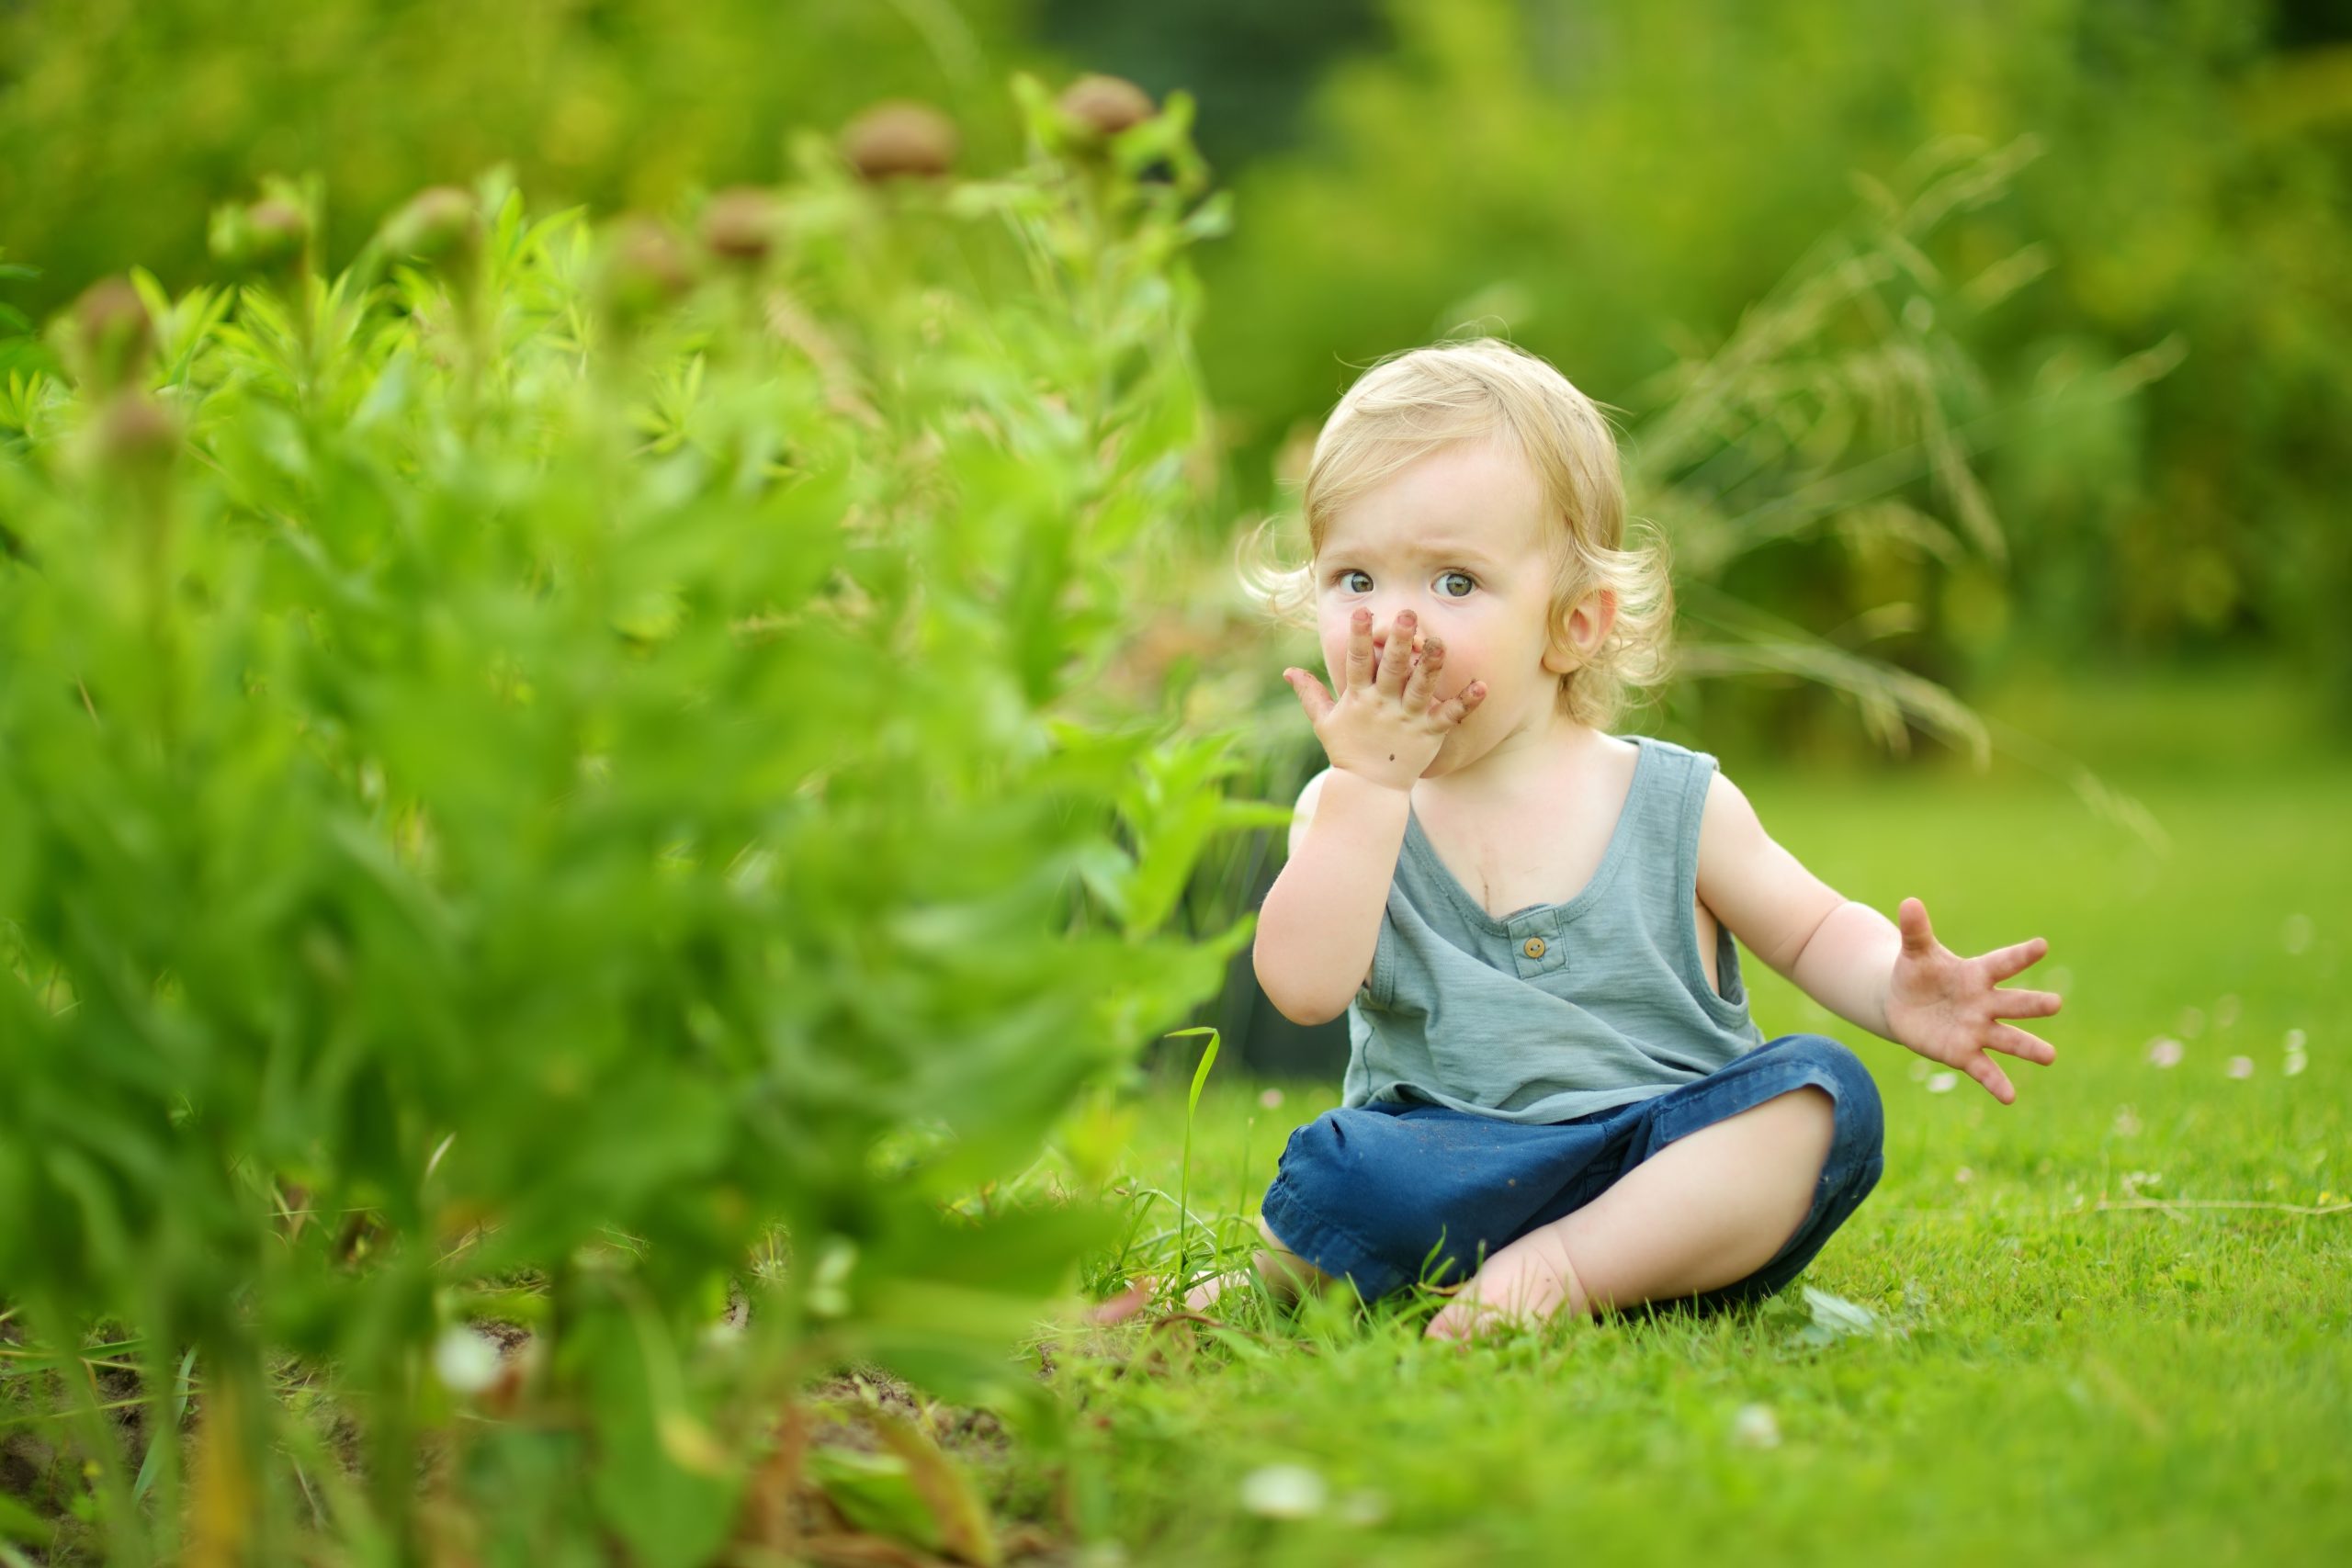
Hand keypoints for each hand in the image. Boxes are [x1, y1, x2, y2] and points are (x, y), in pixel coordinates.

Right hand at [1282, 607, 1485, 791]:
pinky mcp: (1429, 735)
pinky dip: (1466, 702)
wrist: (1368, 790)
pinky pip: (1450, 716)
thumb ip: (1309, 694)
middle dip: (1399, 641)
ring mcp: (1407, 720)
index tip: (1363, 611)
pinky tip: (1482, 686)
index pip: (1357, 662)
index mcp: (1358, 699)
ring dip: (1431, 666)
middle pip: (1392, 669)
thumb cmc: (1346, 752)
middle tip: (1408, 614)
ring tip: (1441, 642)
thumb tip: (1288, 671)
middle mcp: (1383, 706)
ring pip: (1421, 688)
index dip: (1359, 637)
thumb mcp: (1324, 722)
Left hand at [1883, 897, 2061, 1104]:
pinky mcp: (1964, 1053)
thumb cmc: (1917, 973)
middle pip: (2012, 1002)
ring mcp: (1978, 1029)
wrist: (1903, 1003)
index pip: (2001, 962)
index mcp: (1976, 974)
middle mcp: (1984, 1003)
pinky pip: (1984, 1069)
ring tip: (2050, 1056)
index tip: (2042, 945)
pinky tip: (2010, 1097)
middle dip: (2032, 1003)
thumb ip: (1916, 931)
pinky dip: (1997, 1083)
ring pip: (2008, 1038)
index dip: (2020, 954)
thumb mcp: (1914, 952)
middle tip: (2056, 1003)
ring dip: (2028, 1047)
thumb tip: (1909, 901)